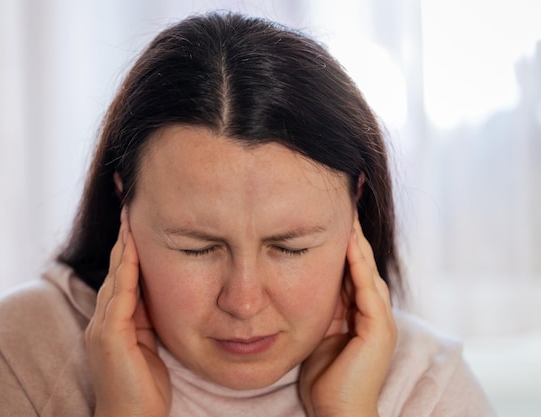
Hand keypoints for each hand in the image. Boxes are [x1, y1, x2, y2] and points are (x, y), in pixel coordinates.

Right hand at [84, 210, 171, 416]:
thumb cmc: (143, 390)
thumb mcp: (149, 347)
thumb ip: (148, 320)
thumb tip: (156, 293)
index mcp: (113, 322)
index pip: (123, 276)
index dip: (130, 248)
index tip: (137, 220)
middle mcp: (103, 320)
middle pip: (117, 269)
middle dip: (125, 237)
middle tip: (129, 204)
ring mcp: (103, 327)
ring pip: (117, 276)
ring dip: (126, 245)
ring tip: (132, 216)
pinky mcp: (109, 335)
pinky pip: (121, 295)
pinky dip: (128, 269)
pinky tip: (134, 248)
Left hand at [299, 217, 396, 416]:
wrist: (337, 412)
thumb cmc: (325, 380)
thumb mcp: (319, 336)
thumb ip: (320, 312)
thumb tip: (301, 288)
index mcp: (359, 315)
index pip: (351, 272)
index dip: (343, 246)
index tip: (331, 220)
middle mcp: (373, 313)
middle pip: (361, 266)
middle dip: (352, 237)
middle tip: (344, 206)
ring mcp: (379, 320)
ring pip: (366, 271)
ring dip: (357, 243)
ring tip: (348, 215)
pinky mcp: (379, 328)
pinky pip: (367, 289)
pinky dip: (358, 265)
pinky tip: (350, 244)